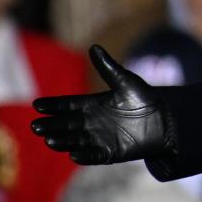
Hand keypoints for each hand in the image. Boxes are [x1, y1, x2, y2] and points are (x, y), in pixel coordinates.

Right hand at [31, 46, 173, 165]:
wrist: (166, 119)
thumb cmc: (145, 98)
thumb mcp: (125, 81)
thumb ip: (108, 68)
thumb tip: (94, 46)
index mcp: (93, 105)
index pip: (68, 105)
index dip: (54, 106)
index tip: (37, 105)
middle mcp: (92, 122)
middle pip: (67, 124)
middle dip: (51, 125)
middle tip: (36, 126)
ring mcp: (100, 138)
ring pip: (75, 140)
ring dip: (62, 141)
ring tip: (49, 140)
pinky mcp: (111, 152)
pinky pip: (94, 155)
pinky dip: (84, 155)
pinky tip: (73, 154)